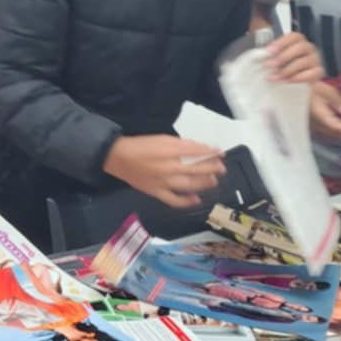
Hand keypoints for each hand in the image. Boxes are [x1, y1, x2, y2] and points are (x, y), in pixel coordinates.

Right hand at [103, 135, 224, 208]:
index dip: (210, 152)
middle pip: (196, 168)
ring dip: (204, 183)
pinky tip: (196, 200)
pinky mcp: (157, 193)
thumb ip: (180, 145)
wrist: (118, 158)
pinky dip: (186, 201)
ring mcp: (163, 182)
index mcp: (169, 150)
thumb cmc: (141, 145)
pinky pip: (174, 200)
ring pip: (189, 184)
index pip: (196, 152)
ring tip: (214, 181)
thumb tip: (197, 150)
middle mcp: (169, 167)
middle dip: (212, 168)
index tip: (220, 153)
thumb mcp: (162, 138)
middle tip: (222, 168)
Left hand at [264, 31, 324, 84]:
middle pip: (300, 47)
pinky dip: (299, 77)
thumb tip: (261, 57)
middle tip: (270, 65)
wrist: (297, 85)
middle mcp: (309, 48)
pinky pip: (313, 73)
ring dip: (288, 69)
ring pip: (305, 61)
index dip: (281, 42)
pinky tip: (289, 81)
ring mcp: (315, 60)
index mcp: (298, 41)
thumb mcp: (277, 60)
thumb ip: (272, 56)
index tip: (268, 51)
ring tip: (275, 77)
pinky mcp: (319, 72)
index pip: (293, 36)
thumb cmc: (285, 68)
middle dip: (283, 56)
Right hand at [310, 82, 340, 141]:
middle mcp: (316, 125)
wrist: (294, 92)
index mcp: (319, 116)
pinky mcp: (315, 128)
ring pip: (334, 136)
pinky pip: (330, 133)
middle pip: (337, 135)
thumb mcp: (325, 90)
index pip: (337, 127)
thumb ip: (337, 101)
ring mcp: (315, 128)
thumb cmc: (309, 88)